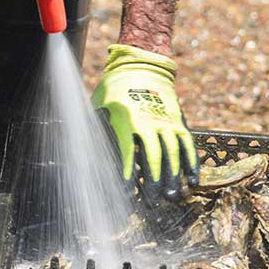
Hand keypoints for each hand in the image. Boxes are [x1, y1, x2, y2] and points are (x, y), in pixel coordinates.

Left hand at [92, 44, 197, 198]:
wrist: (142, 67)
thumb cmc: (114, 90)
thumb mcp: (98, 105)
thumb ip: (92, 128)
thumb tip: (77, 148)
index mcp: (127, 119)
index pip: (127, 150)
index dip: (128, 172)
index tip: (127, 191)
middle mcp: (149, 121)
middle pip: (154, 155)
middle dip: (154, 180)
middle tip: (153, 201)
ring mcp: (166, 121)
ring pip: (173, 152)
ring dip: (173, 176)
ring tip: (171, 195)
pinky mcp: (178, 121)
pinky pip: (187, 145)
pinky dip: (191, 163)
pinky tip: (191, 180)